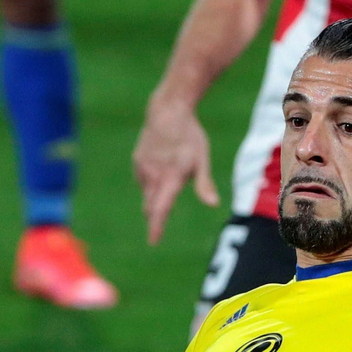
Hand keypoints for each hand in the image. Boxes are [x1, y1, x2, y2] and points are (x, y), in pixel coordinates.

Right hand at [133, 97, 219, 244]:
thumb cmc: (190, 136)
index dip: (156, 227)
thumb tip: (214, 204)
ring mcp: (143, 168)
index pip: (160, 209)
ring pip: (146, 192)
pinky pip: (143, 179)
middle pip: (150, 206)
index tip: (153, 241)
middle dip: (154, 217)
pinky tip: (161, 169)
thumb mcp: (202, 159)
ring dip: (153, 198)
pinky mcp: (137, 161)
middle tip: (158, 225)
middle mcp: (153, 176)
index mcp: (170, 178)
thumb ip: (204, 183)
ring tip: (168, 181)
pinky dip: (150, 183)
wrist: (167, 110)